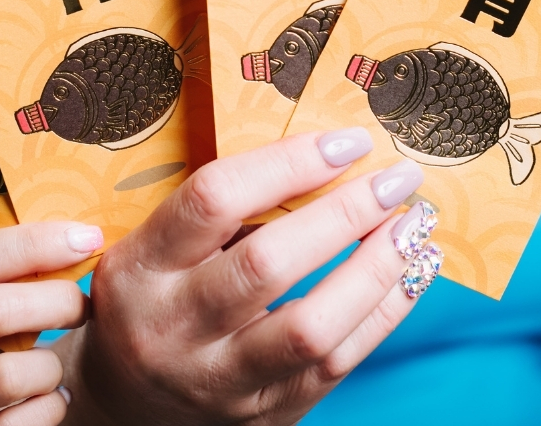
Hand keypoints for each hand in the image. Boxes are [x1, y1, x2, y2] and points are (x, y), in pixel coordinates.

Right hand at [0, 222, 102, 425]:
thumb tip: (63, 237)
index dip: (35, 245)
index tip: (86, 239)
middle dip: (55, 299)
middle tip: (82, 304)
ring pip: (9, 375)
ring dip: (49, 366)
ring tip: (51, 366)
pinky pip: (19, 425)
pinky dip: (48, 408)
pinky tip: (48, 400)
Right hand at [54, 127, 431, 425]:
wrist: (126, 406)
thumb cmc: (151, 303)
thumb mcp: (154, 250)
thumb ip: (223, 213)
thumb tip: (326, 161)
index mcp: (140, 269)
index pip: (215, 200)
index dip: (288, 164)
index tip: (347, 142)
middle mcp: (173, 327)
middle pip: (267, 264)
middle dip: (346, 213)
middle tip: (398, 178)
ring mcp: (220, 379)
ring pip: (310, 326)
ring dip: (375, 268)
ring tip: (415, 225)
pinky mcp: (266, 412)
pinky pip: (337, 363)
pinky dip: (384, 312)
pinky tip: (412, 272)